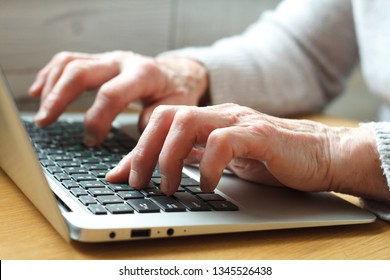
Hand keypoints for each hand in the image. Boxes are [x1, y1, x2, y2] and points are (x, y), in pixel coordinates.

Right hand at [29, 51, 207, 145]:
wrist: (178, 74)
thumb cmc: (177, 94)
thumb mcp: (175, 112)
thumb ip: (153, 130)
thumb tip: (128, 154)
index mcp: (144, 74)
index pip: (111, 94)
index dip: (97, 119)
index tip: (92, 141)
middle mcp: (122, 62)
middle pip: (81, 72)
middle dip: (59, 98)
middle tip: (46, 122)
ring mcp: (108, 58)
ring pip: (70, 63)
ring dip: (51, 87)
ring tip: (42, 112)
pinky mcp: (99, 60)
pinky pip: (68, 60)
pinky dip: (51, 75)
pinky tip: (40, 91)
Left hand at [107, 103, 388, 201]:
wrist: (320, 155)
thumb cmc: (273, 160)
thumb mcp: (223, 161)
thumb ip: (193, 160)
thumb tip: (160, 168)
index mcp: (208, 121)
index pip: (160, 122)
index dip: (135, 149)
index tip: (120, 175)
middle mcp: (219, 115)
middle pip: (165, 117)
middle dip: (144, 151)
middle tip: (139, 181)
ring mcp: (239, 121)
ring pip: (186, 122)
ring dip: (169, 158)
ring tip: (168, 186)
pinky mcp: (260, 134)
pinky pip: (223, 141)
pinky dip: (208, 166)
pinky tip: (208, 186)